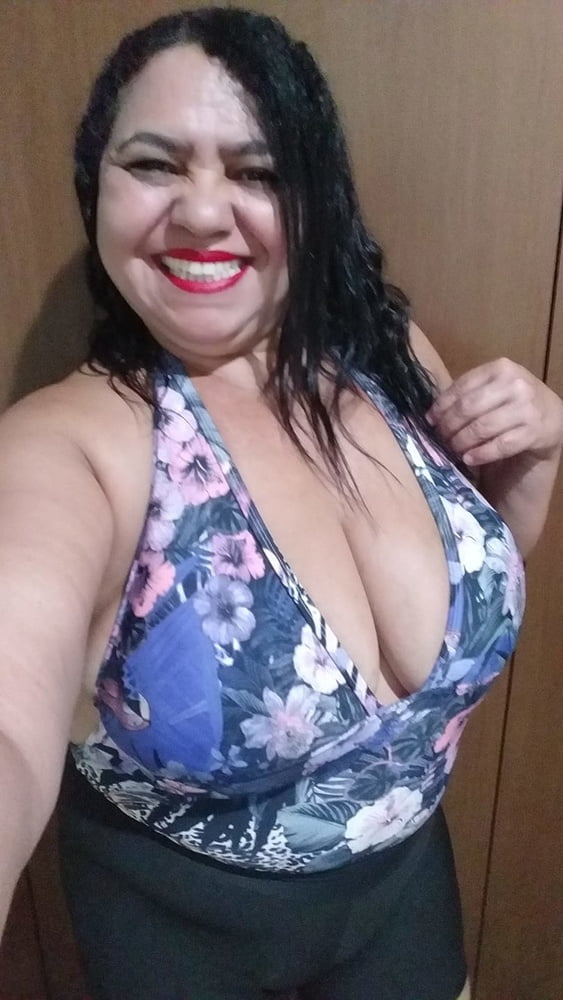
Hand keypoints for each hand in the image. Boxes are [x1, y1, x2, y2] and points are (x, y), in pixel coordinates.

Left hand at [427, 357, 562, 465]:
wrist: (551, 417)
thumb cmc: (512, 403)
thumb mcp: (493, 390)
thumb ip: (467, 394)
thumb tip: (431, 414)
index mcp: (501, 368)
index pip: (462, 387)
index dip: (442, 406)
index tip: (430, 420)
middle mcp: (516, 384)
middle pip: (469, 408)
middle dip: (449, 426)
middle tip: (440, 438)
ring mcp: (527, 408)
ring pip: (482, 427)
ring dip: (461, 442)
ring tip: (452, 449)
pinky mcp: (535, 432)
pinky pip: (501, 446)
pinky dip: (480, 454)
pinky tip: (469, 459)